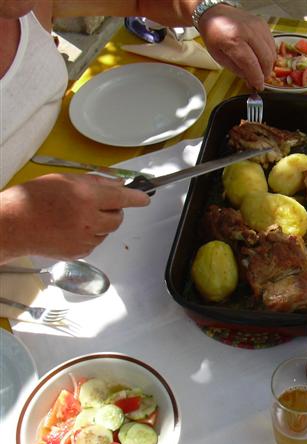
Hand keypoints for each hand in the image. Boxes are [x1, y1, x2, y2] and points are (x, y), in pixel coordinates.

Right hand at [0, 173, 149, 263]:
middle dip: (113, 210)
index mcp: (86, 196)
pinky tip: (70, 228)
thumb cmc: (33, 199)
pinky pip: (95, 242)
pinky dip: (89, 235)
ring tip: (76, 216)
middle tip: (97, 204)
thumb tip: (118, 185)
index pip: (122, 198)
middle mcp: (88, 219)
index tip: (145, 199)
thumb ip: (95, 182)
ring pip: (107, 231)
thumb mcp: (65, 179)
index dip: (137, 198)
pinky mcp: (79, 252)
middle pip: (118, 217)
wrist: (12, 225)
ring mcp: (84, 238)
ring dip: (100, 223)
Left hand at [196, 4, 275, 89]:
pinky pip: (272, 45)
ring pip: (271, 53)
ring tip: (259, 70)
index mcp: (234, 40)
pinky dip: (269, 55)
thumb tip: (251, 80)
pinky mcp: (263, 24)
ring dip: (268, 65)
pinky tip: (261, 59)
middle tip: (259, 80)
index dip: (257, 79)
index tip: (258, 86)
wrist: (215, 13)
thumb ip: (237, 70)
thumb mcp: (219, 57)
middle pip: (265, 59)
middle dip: (264, 74)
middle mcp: (248, 31)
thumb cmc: (214, 34)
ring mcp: (258, 27)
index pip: (252, 65)